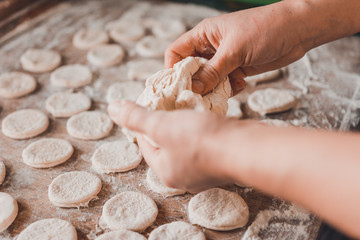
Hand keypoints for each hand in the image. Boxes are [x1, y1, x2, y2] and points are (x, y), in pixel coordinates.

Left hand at [108, 100, 233, 191]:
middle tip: (170, 104)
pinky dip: (203, 130)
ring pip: (187, 144)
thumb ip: (136, 117)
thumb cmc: (200, 139)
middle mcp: (183, 177)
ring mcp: (204, 172)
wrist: (245, 149)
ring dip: (186, 125)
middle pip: (167, 144)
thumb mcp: (161, 124)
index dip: (145, 121)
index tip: (151, 104)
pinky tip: (206, 117)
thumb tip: (112, 108)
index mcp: (165, 171)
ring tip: (187, 107)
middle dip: (167, 123)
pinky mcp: (221, 163)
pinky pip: (205, 144)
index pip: (145, 143)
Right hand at [165, 1, 308, 95]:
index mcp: (203, 35)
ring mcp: (224, 59)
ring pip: (208, 79)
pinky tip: (240, 85)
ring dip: (213, 89)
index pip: (176, 52)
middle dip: (194, 84)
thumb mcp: (234, 51)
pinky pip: (225, 83)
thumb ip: (213, 71)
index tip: (176, 87)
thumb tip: (193, 89)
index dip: (172, 69)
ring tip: (222, 93)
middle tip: (198, 98)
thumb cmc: (264, 29)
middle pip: (191, 69)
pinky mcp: (238, 68)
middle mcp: (211, 47)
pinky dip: (229, 88)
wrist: (297, 30)